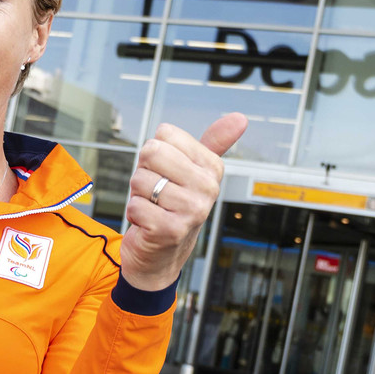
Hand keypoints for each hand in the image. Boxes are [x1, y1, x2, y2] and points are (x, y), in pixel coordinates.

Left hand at [120, 113, 247, 291]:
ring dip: (138, 196)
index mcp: (212, 167)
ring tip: (153, 208)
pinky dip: (134, 215)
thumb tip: (240, 118)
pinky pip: (135, 205)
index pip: (164, 134)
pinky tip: (148, 224)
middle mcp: (208, 188)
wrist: (161, 256)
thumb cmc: (171, 207)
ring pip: (140, 180)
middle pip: (151, 152)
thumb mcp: (193, 172)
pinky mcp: (171, 230)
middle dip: (143, 172)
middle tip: (155, 192)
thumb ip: (214, 143)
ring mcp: (192, 211)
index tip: (167, 174)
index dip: (155, 153)